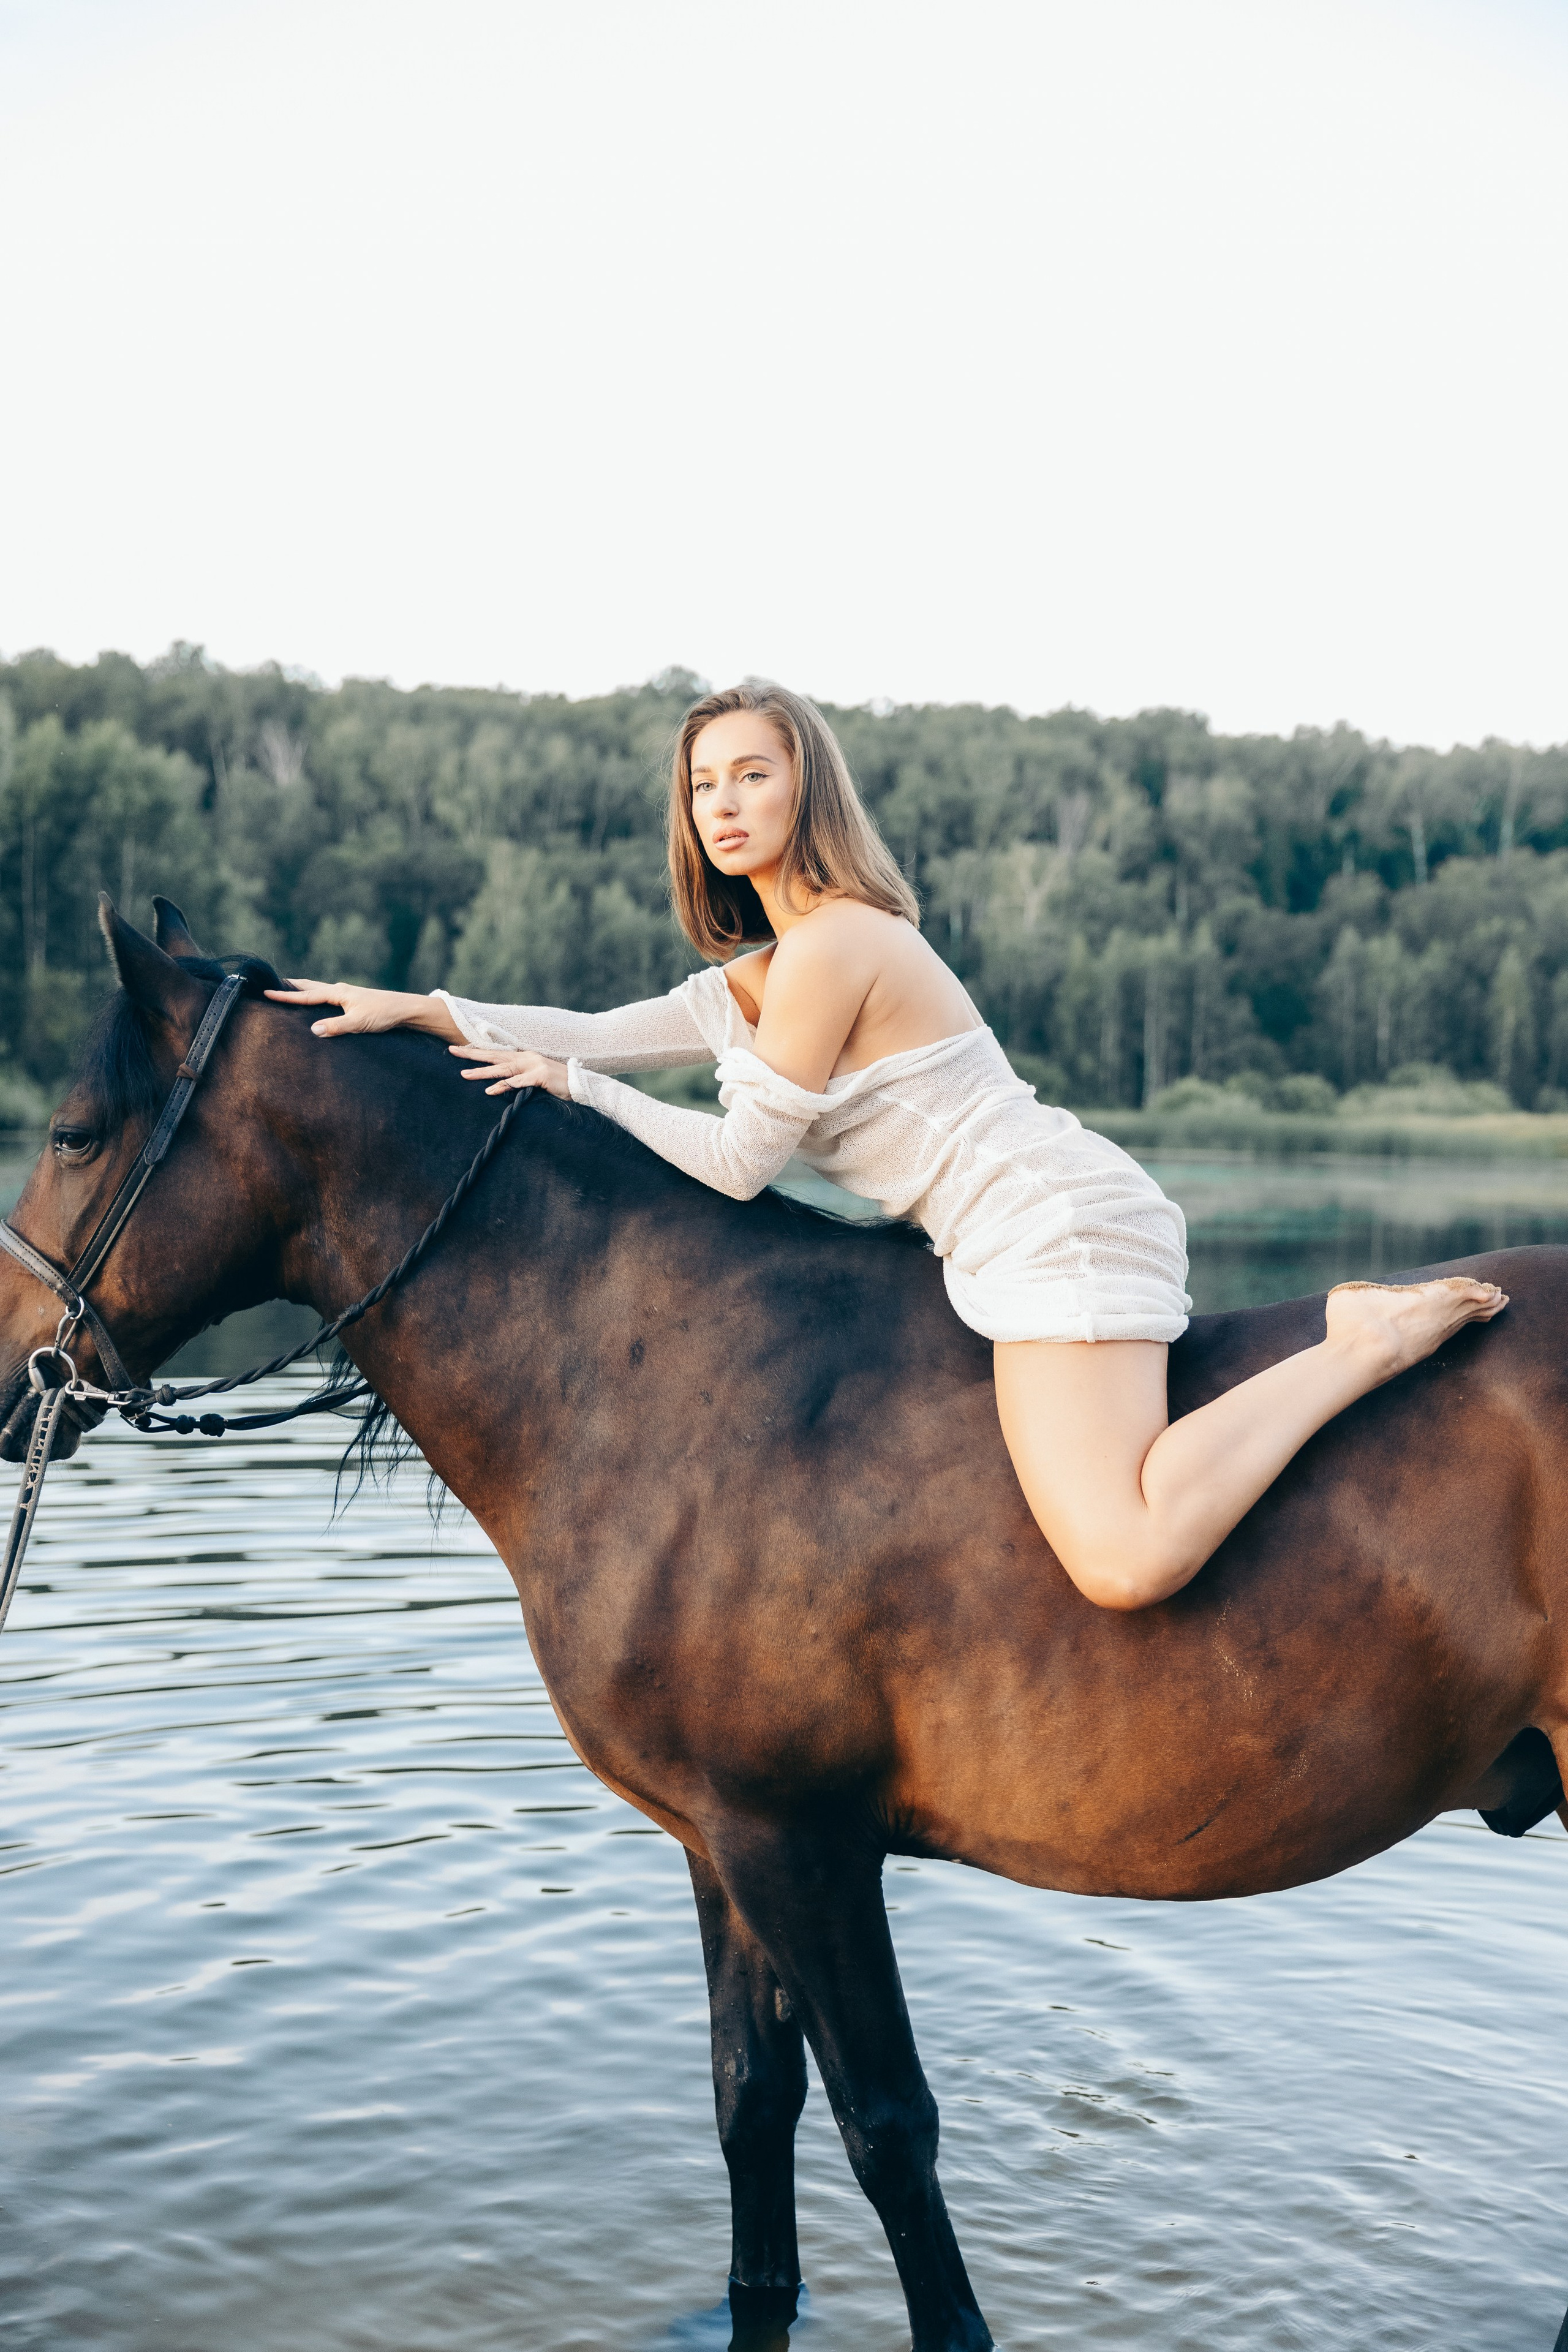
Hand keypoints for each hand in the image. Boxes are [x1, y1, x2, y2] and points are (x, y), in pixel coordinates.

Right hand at [264, 978, 444, 1037]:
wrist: (406, 1009)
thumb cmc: (383, 1014)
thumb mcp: (358, 1023)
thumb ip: (335, 1027)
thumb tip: (313, 1030)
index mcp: (338, 993)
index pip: (305, 996)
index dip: (285, 996)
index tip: (266, 992)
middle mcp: (341, 990)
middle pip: (310, 987)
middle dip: (292, 986)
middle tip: (274, 984)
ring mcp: (348, 994)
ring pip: (320, 990)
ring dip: (305, 990)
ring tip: (292, 990)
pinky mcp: (355, 1000)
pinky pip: (330, 996)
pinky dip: (318, 997)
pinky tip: (320, 1003)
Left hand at [449, 1043, 571, 1099]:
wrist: (579, 1085)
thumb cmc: (557, 1084)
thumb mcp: (535, 1078)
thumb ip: (520, 1077)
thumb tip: (502, 1083)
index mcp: (523, 1057)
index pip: (496, 1052)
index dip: (477, 1051)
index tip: (459, 1049)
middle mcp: (526, 1058)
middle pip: (494, 1055)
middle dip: (472, 1054)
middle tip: (452, 1051)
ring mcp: (533, 1066)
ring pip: (502, 1068)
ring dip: (482, 1072)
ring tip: (464, 1075)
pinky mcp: (540, 1077)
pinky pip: (517, 1082)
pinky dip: (503, 1086)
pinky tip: (490, 1091)